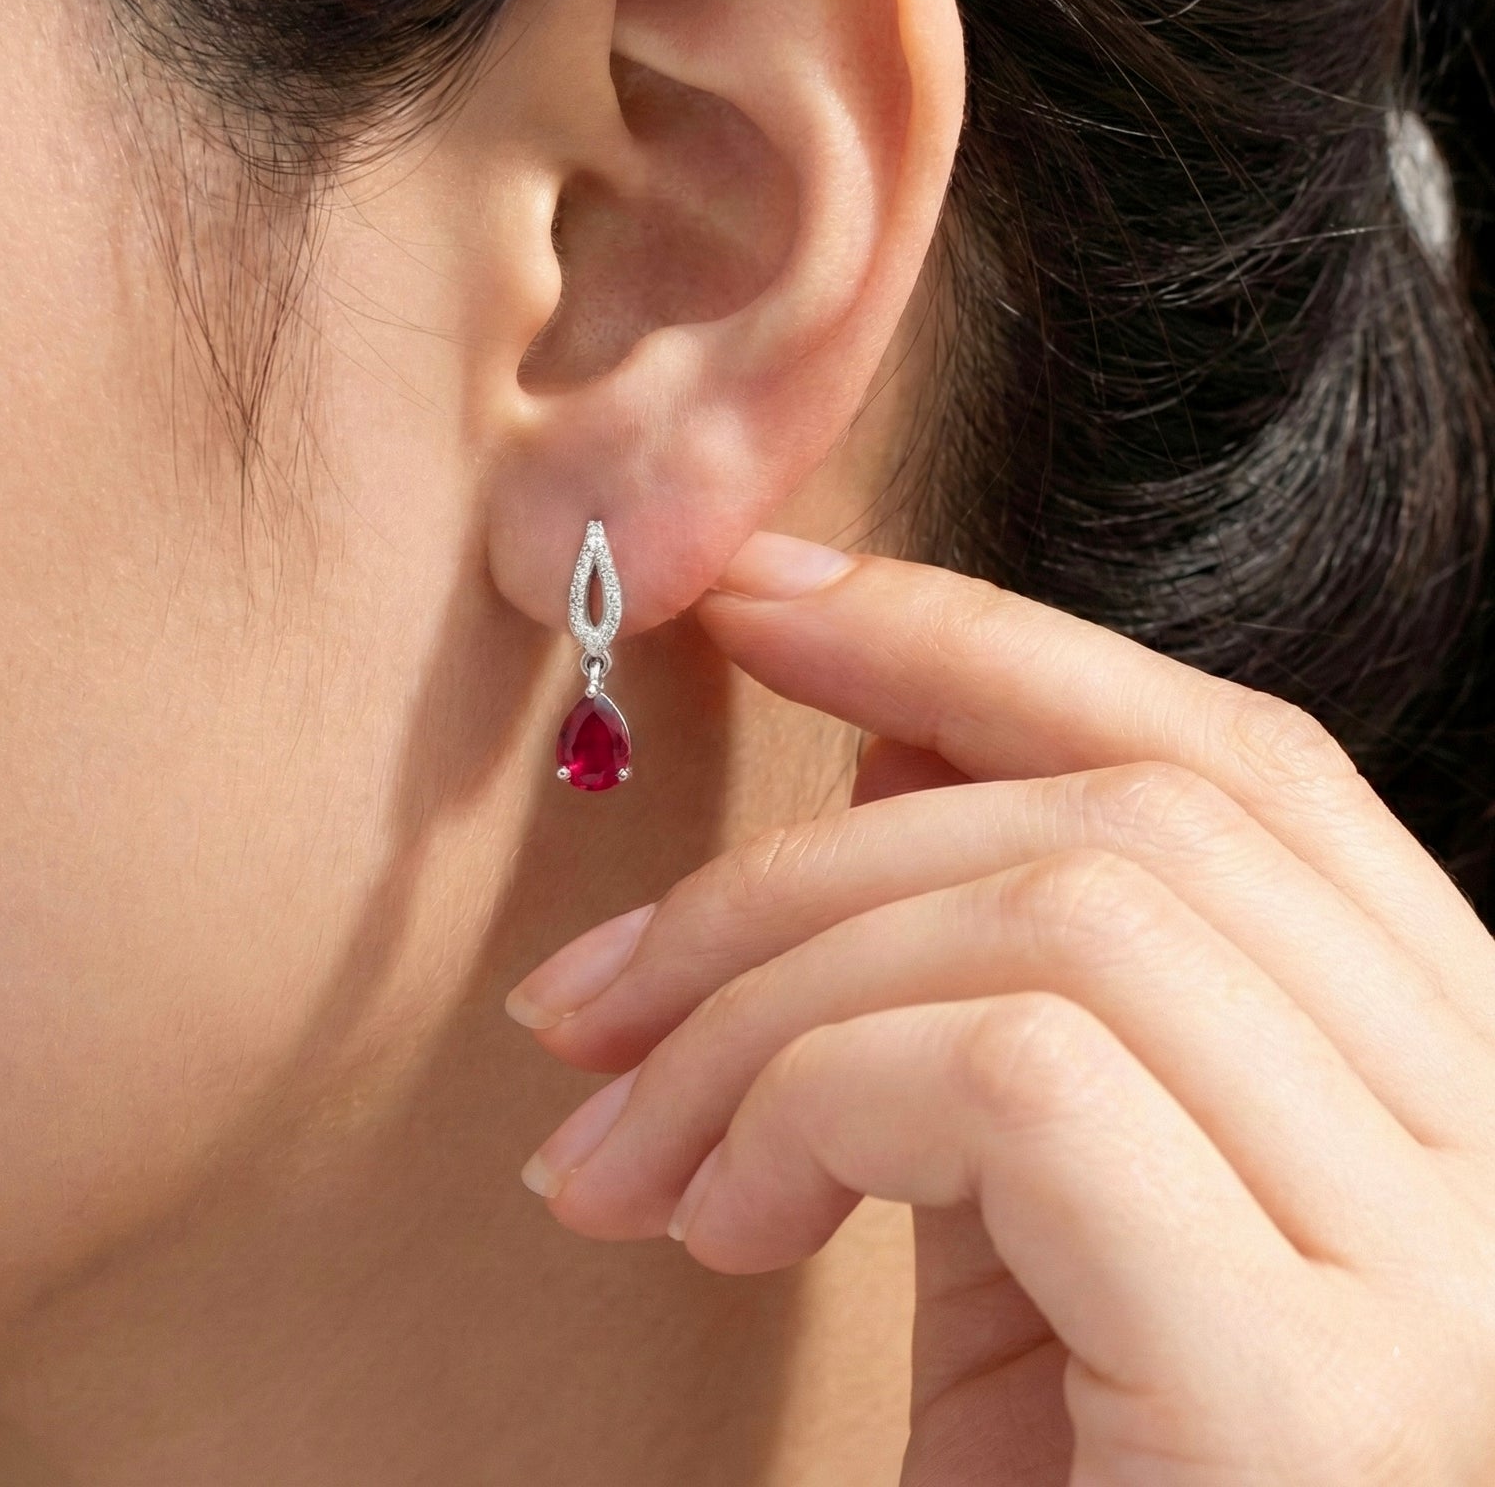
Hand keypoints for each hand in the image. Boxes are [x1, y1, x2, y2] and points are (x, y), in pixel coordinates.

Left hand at [505, 534, 1494, 1485]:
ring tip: (622, 1151)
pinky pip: (1026, 1076)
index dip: (977, 640)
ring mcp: (1458, 1278)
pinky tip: (718, 1221)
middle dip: (797, 859)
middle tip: (585, 991)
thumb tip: (875, 750)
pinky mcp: (1326, 1397)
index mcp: (1449, 1081)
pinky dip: (814, 1098)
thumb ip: (989, 983)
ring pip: (1060, 916)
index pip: (1227, 762)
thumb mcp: (1031, 1219)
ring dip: (766, 999)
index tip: (761, 594)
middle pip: (1125, 816)